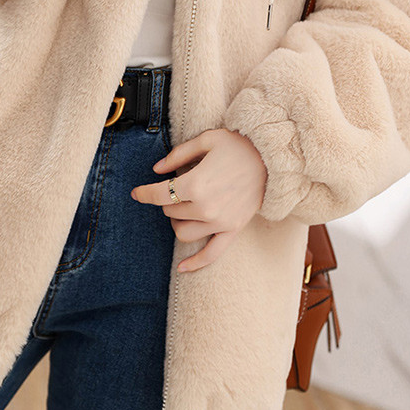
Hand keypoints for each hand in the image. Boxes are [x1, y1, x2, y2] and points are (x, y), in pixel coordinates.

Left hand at [129, 129, 267, 271]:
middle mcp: (205, 208)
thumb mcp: (205, 140)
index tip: (136, 193)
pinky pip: (211, 254)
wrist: (272, 158)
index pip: (159, 195)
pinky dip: (195, 263)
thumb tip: (156, 170)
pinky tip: (181, 269)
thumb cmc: (237, 145)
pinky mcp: (233, 229)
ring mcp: (220, 222)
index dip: (144, 193)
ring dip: (177, 222)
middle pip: (170, 212)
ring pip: (183, 233)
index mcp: (195, 184)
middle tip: (176, 187)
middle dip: (167, 201)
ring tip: (181, 210)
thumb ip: (177, 156)